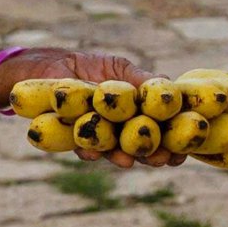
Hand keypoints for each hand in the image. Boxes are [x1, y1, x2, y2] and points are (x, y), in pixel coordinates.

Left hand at [19, 49, 186, 171]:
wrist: (44, 69)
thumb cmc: (85, 66)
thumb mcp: (117, 68)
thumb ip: (140, 80)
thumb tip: (170, 89)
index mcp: (135, 112)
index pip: (160, 130)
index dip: (174, 141)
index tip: (184, 151)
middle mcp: (118, 129)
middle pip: (140, 146)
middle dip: (152, 154)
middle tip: (162, 160)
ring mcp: (97, 135)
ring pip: (114, 151)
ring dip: (123, 156)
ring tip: (129, 160)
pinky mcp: (73, 138)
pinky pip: (83, 147)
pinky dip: (88, 149)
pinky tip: (93, 152)